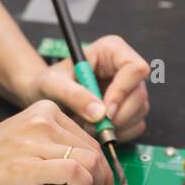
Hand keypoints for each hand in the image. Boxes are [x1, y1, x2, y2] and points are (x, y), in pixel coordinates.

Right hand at [0, 100, 114, 184]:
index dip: (101, 166)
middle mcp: (41, 120)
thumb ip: (58, 158)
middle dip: (103, 180)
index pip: (89, 138)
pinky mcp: (29, 164)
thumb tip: (90, 178)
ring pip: (91, 161)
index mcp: (43, 111)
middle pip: (94, 150)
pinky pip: (76, 172)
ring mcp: (34, 141)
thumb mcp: (27, 150)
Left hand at [18, 35, 150, 141]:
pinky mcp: (130, 108)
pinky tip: (96, 131)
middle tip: (92, 127)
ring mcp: (130, 89)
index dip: (122, 91)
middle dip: (118, 115)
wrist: (45, 96)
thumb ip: (73, 95)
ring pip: (139, 111)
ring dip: (115, 126)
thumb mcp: (53, 84)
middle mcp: (125, 68)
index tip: (104, 112)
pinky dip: (118, 134)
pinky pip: (136, 126)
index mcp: (111, 50)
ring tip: (87, 127)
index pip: (135, 68)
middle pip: (139, 94)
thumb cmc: (48, 83)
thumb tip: (99, 113)